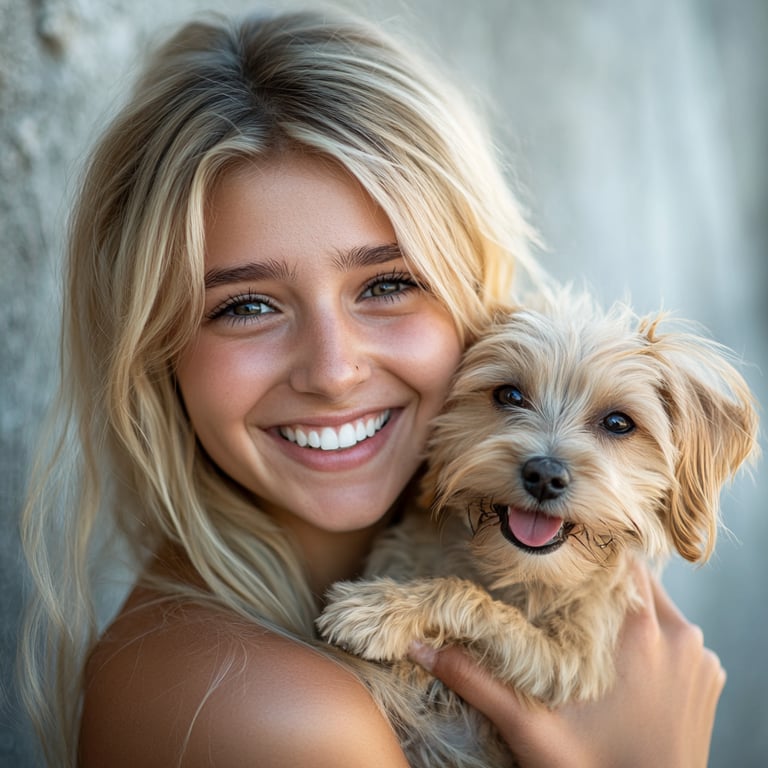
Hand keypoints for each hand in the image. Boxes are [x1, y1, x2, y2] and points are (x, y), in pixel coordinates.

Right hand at [408, 564, 724, 767]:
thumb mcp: (531, 729)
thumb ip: (477, 682)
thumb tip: (421, 649)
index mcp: (641, 635)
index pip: (620, 563)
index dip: (589, 558)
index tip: (560, 563)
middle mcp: (680, 637)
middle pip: (639, 580)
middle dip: (603, 582)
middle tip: (566, 592)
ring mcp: (702, 659)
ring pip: (660, 605)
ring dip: (628, 607)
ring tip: (589, 620)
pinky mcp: (711, 679)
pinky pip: (680, 636)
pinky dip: (655, 636)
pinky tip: (623, 656)